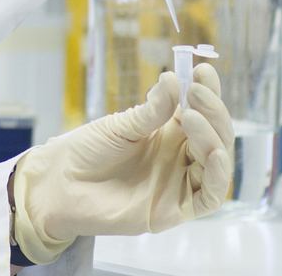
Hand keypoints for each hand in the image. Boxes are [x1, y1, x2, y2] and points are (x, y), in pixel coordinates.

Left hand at [11, 64, 233, 263]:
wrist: (61, 185)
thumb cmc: (88, 151)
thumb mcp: (120, 126)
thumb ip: (151, 111)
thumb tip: (174, 79)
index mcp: (169, 132)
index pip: (200, 110)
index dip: (208, 92)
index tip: (203, 71)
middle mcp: (181, 156)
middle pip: (215, 134)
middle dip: (212, 111)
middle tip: (196, 92)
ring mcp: (180, 182)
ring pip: (217, 162)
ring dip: (214, 137)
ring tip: (192, 116)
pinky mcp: (176, 209)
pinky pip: (211, 196)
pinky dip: (219, 174)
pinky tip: (215, 153)